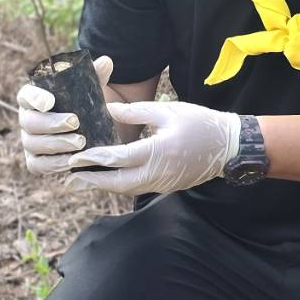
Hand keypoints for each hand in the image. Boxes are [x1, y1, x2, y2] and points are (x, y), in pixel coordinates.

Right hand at [16, 56, 113, 174]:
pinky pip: (36, 165)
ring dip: (56, 144)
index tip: (51, 101)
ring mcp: (30, 141)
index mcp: (35, 98)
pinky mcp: (36, 161)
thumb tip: (106, 62)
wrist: (88, 130)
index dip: (35, 98)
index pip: (25, 95)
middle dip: (51, 123)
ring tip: (80, 143)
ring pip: (32, 144)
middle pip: (29, 122)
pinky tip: (70, 161)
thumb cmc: (84, 105)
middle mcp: (27, 119)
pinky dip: (52, 164)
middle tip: (75, 123)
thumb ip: (95, 76)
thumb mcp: (90, 90)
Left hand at [64, 100, 238, 197]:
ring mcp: (163, 183)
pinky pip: (137, 188)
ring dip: (104, 185)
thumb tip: (108, 110)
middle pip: (118, 183)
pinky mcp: (167, 186)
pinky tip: (108, 177)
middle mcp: (158, 173)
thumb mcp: (168, 111)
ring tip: (83, 179)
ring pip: (126, 189)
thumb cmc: (200, 123)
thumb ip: (137, 112)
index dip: (94, 159)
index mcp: (158, 151)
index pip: (118, 159)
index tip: (75, 157)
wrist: (229, 147)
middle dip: (92, 181)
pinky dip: (120, 184)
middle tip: (70, 177)